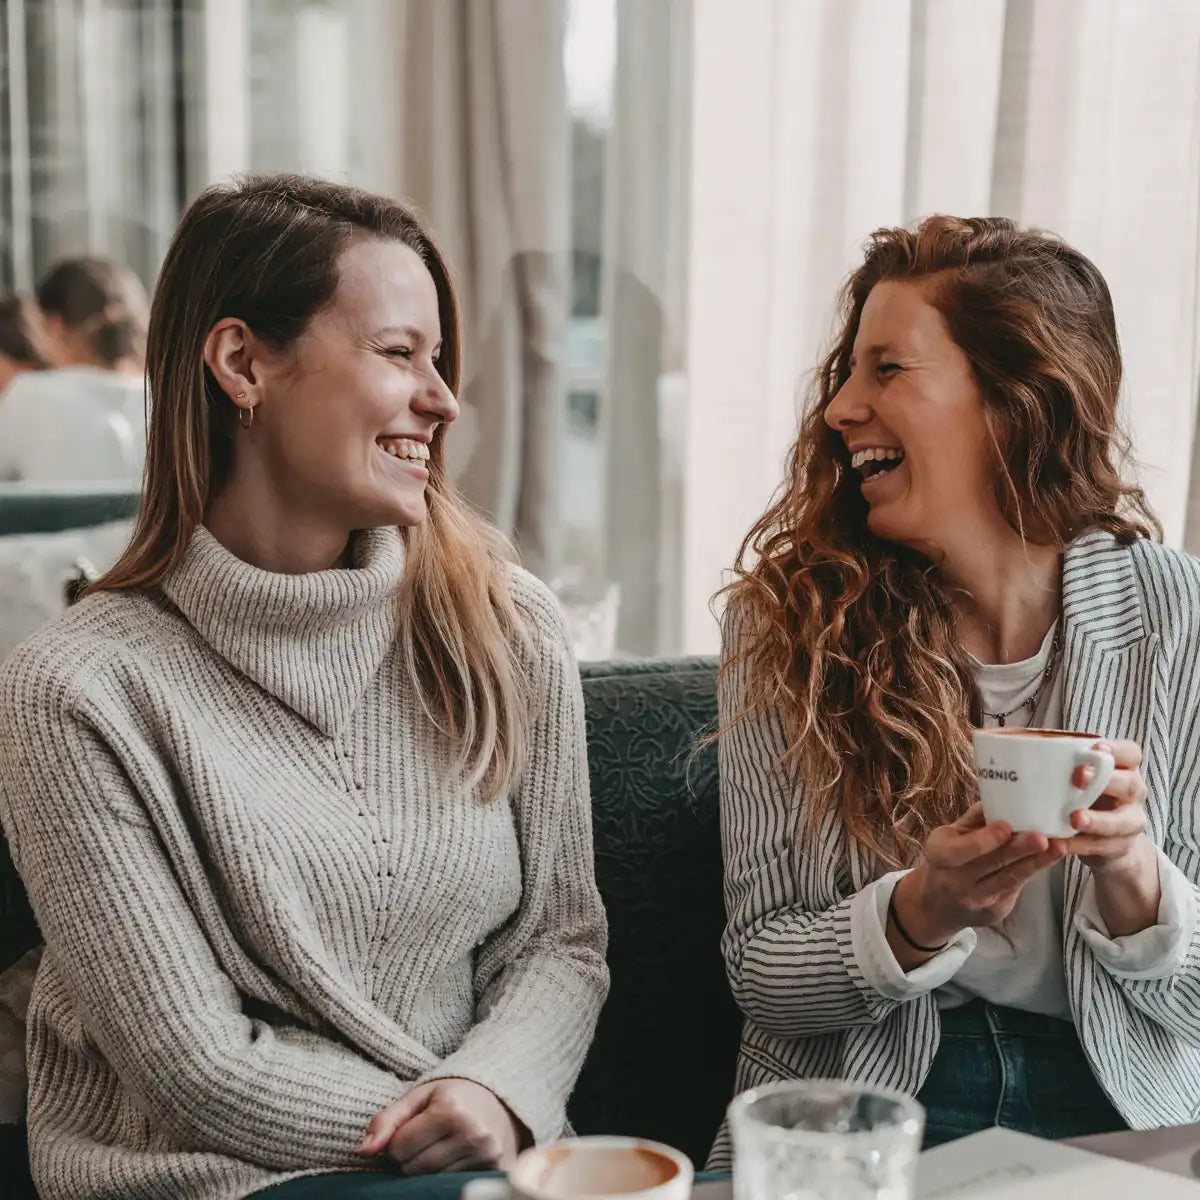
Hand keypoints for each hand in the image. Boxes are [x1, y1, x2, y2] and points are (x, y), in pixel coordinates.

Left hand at [359, 1078, 524, 1174]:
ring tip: (440, 1146)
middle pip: (413, 1169)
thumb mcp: (419, 1097)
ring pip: (430, 1181)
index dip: (398, 1141)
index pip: (399, 1148)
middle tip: (426, 1138)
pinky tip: (454, 1158)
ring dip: (427, 1168)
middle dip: (410, 1157)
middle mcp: (472, 1135)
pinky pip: (452, 1186)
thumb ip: (387, 1120)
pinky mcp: (496, 1170)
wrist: (502, 1097)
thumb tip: (363, 1151)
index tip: (411, 1129)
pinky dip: (446, 1175)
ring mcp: (486, 1156)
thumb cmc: (454, 1095)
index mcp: (450, 1111)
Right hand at [890, 803, 1064, 962]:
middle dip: (1020, 851)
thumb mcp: (950, 836)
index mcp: (940, 854)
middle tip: (1044, 838)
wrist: (938, 904)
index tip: (1007, 827)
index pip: (963, 849)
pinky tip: (1050, 859)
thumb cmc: (948, 858)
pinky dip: (1034, 872)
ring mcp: (976, 899)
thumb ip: (974, 820)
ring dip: (1036, 863)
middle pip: (992, 864)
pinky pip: (1016, 888)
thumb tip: (1000, 794)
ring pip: (1010, 879)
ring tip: (1059, 848)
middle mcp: (955, 880)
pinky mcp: (995, 911)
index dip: (985, 840)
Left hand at [1061, 739, 1159, 937]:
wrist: (1105, 840)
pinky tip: (1063, 843)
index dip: (1117, 750)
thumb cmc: (1083, 797)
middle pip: (1131, 784)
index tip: (1096, 748)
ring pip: (1124, 820)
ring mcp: (1131, 821)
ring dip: (1098, 820)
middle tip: (1077, 778)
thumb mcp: (1077, 779)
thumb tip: (1014, 750)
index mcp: (1122, 769)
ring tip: (1074, 819)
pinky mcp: (1121, 846)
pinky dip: (1082, 845)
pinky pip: (1105, 846)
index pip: (1131, 753)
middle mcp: (1132, 793)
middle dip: (1106, 780)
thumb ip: (1062, 766)